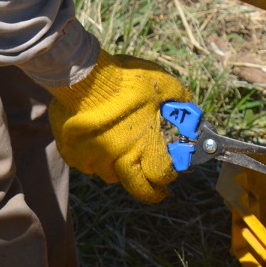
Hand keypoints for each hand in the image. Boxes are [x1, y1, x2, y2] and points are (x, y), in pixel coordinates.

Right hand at [47, 50, 189, 202]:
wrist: (85, 76)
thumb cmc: (127, 81)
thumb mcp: (163, 86)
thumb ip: (179, 102)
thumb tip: (193, 114)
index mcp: (144, 145)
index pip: (161, 175)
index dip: (168, 176)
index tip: (170, 173)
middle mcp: (119, 158)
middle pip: (137, 188)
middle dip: (149, 191)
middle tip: (155, 188)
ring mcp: (93, 159)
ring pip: (110, 175)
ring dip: (120, 169)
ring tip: (124, 155)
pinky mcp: (72, 154)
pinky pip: (86, 165)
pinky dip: (94, 159)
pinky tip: (98, 144)